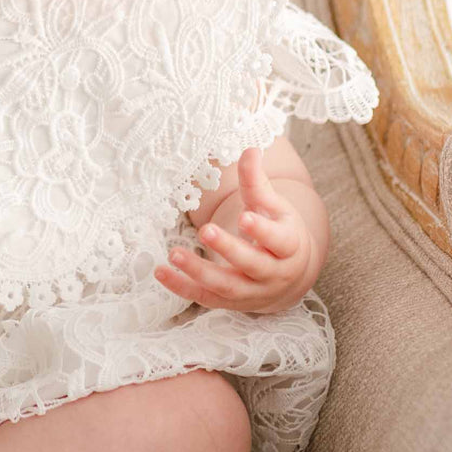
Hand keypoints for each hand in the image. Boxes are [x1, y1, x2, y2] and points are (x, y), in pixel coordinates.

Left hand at [156, 147, 315, 312]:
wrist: (290, 275)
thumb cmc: (280, 232)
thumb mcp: (274, 206)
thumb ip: (258, 182)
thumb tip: (250, 148)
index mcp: (289, 246)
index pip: (279, 240)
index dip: (262, 231)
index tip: (245, 216)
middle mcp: (273, 273)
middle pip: (252, 264)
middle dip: (228, 249)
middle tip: (206, 230)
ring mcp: (252, 291)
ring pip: (226, 286)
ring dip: (199, 271)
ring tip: (174, 254)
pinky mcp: (231, 302)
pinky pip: (205, 297)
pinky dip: (182, 287)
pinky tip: (161, 272)